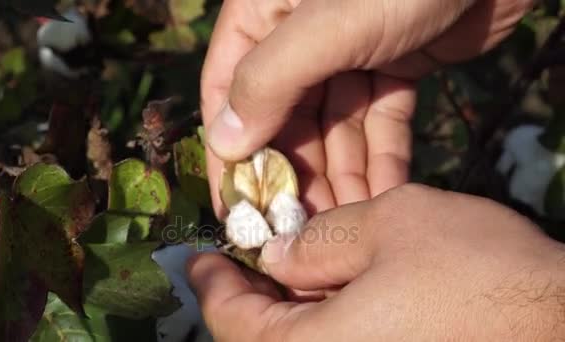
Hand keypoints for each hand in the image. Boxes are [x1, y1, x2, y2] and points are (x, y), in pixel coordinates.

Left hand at [188, 184, 564, 340]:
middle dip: (246, 299)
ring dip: (285, 311)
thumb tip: (277, 255)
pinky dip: (324, 324)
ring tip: (285, 269)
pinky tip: (334, 293)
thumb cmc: (476, 273)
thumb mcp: (391, 224)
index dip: (211, 284)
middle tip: (243, 260)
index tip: (196, 259)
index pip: (233, 322)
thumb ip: (320, 239)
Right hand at [201, 0, 533, 215]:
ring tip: (350, 224)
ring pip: (335, 128)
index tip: (239, 210)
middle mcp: (298, 38)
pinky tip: (387, 196)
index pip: (227, 90)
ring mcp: (348, 54)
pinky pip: (379, 121)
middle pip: (286, 119)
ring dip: (343, 176)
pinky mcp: (394, 67)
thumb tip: (225, 144)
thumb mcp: (326, 25)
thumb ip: (269, 80)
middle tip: (306, 231)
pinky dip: (384, 156)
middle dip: (299, 175)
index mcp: (262, 15)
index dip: (231, 153)